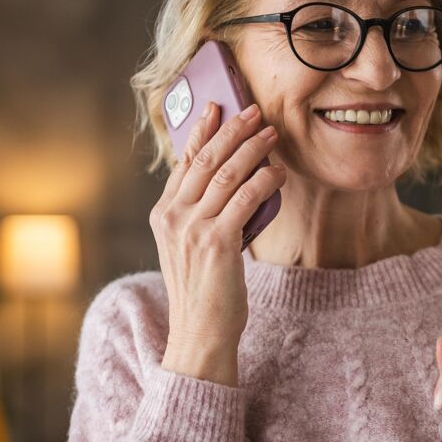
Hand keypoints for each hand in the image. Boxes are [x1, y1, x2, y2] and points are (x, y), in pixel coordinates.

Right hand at [149, 100, 286, 381]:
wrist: (199, 334)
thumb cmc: (203, 291)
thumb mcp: (190, 247)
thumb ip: (201, 214)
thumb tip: (234, 179)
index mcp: (163, 215)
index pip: (183, 162)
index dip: (201, 131)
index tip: (217, 106)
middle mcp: (173, 217)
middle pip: (205, 160)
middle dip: (232, 130)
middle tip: (254, 110)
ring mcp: (193, 229)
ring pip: (226, 174)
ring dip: (252, 148)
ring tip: (271, 133)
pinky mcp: (218, 243)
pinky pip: (245, 199)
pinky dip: (264, 180)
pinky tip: (278, 172)